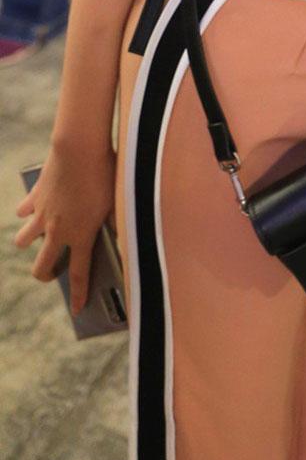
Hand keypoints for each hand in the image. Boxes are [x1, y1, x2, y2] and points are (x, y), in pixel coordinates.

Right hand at [15, 141, 116, 314]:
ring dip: (29, 242)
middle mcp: (57, 230)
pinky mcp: (34, 197)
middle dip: (46, 275)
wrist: (79, 148)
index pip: (80, 275)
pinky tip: (36, 205)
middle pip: (41, 267)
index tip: (77, 311)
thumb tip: (129, 237)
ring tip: (41, 236)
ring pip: (22, 241)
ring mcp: (42, 215)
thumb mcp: (119, 200)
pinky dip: (27, 210)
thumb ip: (120, 223)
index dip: (79, 295)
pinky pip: (23, 210)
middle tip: (53, 272)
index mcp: (81, 235)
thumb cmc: (105, 172)